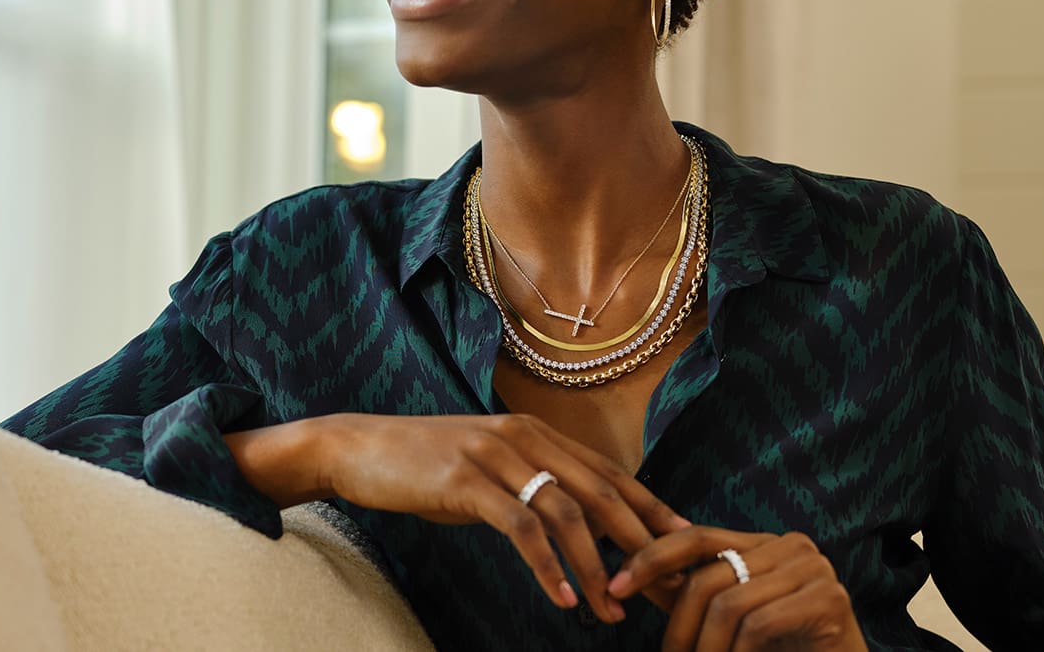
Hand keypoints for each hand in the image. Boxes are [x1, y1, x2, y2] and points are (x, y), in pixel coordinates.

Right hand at [315, 413, 688, 623]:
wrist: (358, 448)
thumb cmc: (425, 465)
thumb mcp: (489, 466)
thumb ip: (532, 483)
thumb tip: (577, 523)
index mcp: (537, 432)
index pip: (609, 473)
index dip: (651, 509)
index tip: (685, 545)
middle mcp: (525, 436)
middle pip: (601, 492)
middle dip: (639, 543)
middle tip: (665, 587)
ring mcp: (496, 455)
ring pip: (566, 513)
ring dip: (595, 567)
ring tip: (612, 611)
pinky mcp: (466, 480)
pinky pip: (521, 527)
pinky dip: (548, 566)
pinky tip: (563, 598)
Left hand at [607, 526, 866, 651]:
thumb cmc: (781, 651)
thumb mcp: (724, 619)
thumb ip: (684, 595)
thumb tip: (627, 577)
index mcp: (765, 543)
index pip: (697, 537)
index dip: (652, 557)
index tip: (615, 587)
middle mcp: (791, 545)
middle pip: (709, 576)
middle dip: (678, 626)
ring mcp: (814, 568)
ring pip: (729, 603)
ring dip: (705, 648)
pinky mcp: (829, 598)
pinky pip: (758, 624)